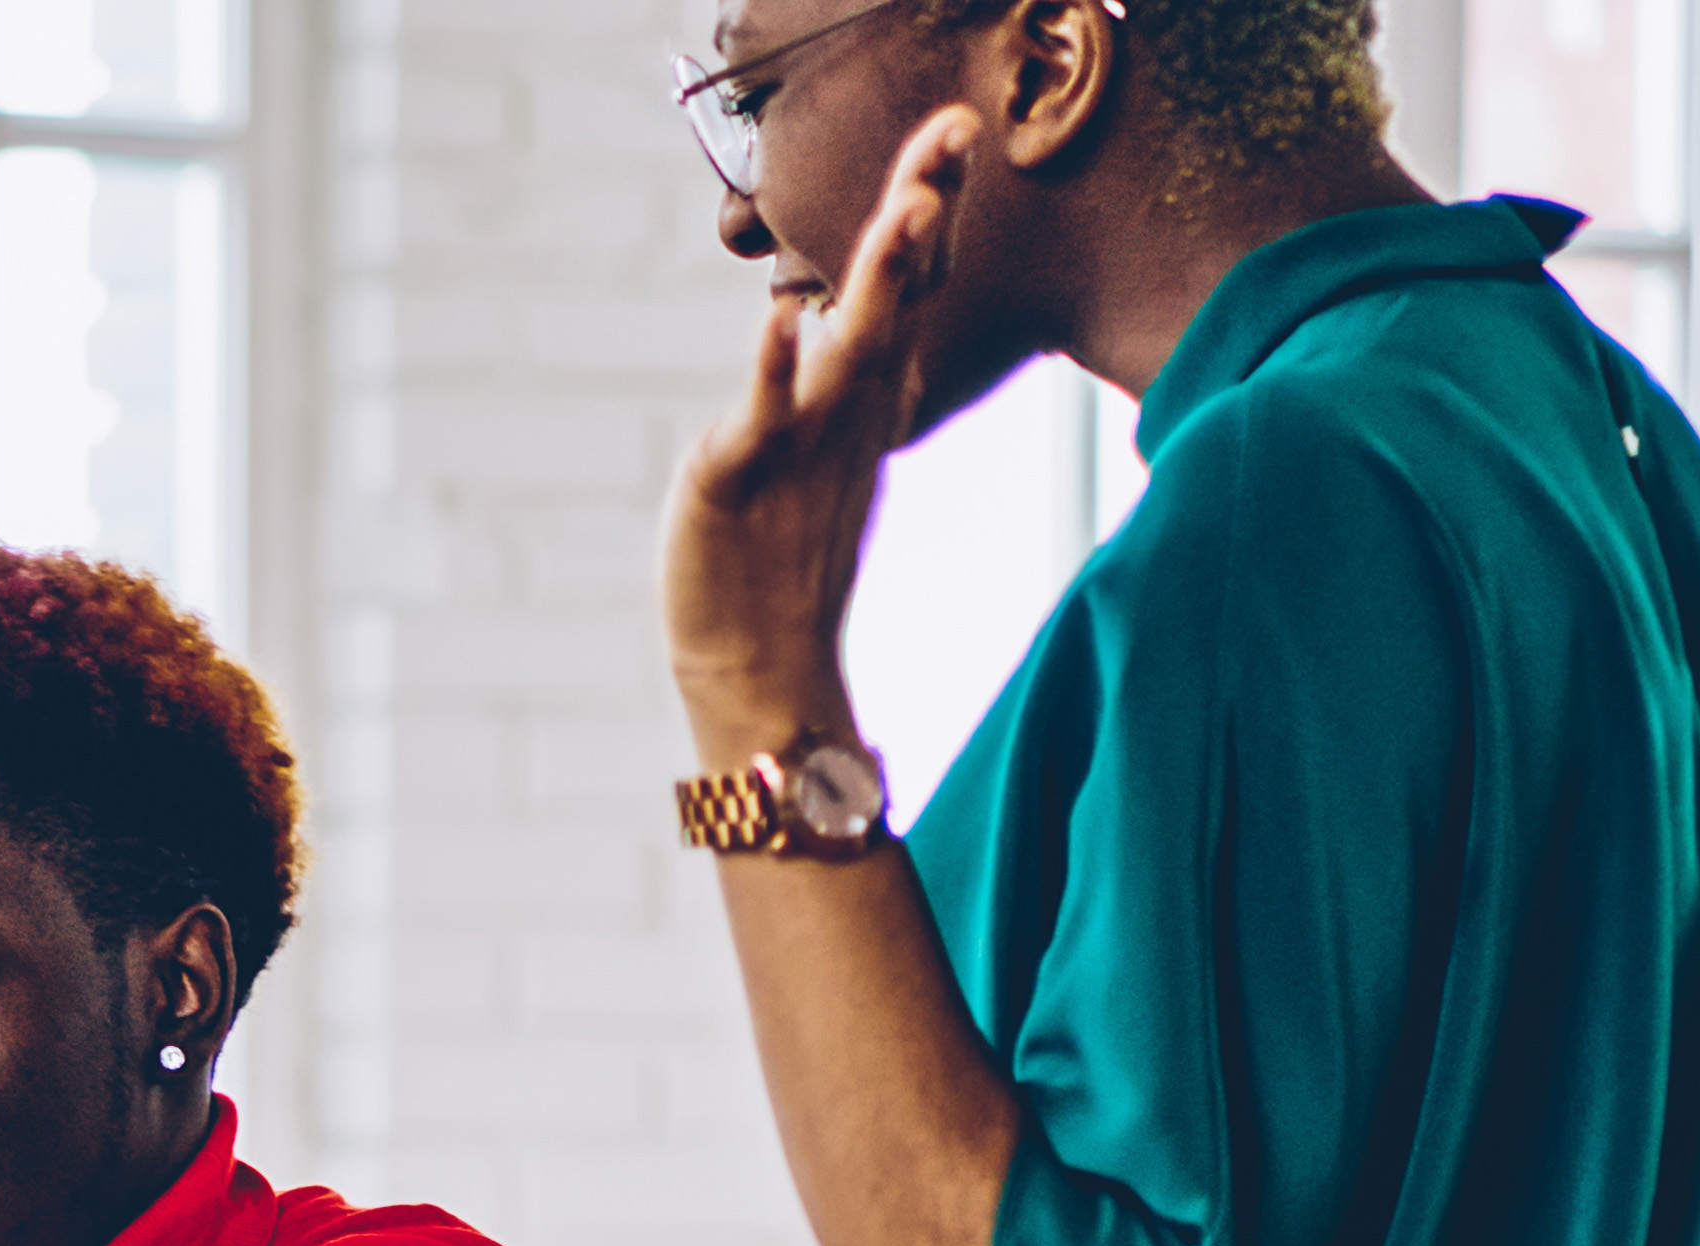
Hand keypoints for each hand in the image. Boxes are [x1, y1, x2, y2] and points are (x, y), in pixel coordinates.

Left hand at [664, 105, 983, 761]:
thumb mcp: (827, 446)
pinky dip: (774, 367)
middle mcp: (846, 410)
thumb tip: (841, 313)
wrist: (760, 666)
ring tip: (908, 209)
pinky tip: (783, 316)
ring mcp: (801, 443)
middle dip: (924, 209)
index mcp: (866, 396)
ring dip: (881, 279)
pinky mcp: (742, 477)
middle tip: (957, 128)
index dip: (932, 206)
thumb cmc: (787, 552)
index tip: (957, 126)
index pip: (910, 284)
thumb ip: (846, 377)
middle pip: (899, 296)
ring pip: (851, 349)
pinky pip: (764, 415)